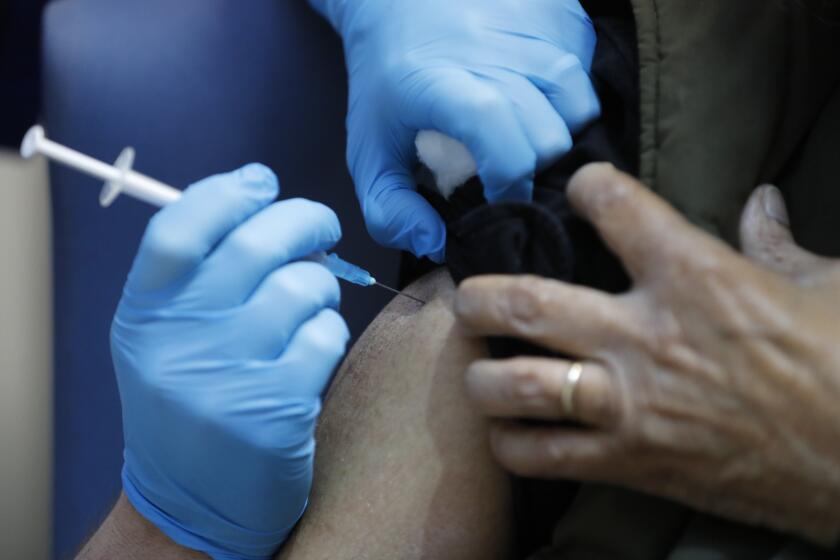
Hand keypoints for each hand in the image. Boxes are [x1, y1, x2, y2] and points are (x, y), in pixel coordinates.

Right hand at [112, 164, 349, 558]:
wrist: (191, 502)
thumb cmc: (187, 402)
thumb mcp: (164, 338)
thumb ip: (198, 276)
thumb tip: (265, 207)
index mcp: (144, 315)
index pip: (179, 228)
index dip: (227, 193)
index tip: (262, 182)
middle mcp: (179, 342)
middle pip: (256, 244)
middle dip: (305, 220)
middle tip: (321, 227)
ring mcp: (227, 379)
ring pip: (302, 287)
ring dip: (321, 286)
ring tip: (311, 304)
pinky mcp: (275, 413)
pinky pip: (325, 337)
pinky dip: (329, 333)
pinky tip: (313, 350)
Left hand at [312, 0, 600, 260]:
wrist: (395, 0)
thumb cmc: (385, 84)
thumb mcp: (368, 152)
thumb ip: (389, 210)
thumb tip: (436, 242)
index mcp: (442, 84)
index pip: (502, 138)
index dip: (510, 181)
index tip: (497, 197)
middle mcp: (491, 51)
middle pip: (550, 133)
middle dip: (534, 167)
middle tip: (508, 169)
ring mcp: (528, 28)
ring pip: (579, 102)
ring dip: (561, 132)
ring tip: (527, 136)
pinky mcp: (554, 13)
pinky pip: (586, 69)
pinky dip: (572, 97)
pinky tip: (540, 102)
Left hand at [455, 163, 839, 543]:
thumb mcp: (826, 288)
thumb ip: (775, 244)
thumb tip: (763, 201)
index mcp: (697, 277)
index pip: (615, 207)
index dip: (589, 187)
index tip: (580, 189)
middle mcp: (646, 336)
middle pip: (528, 302)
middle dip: (480, 295)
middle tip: (468, 295)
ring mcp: (631, 404)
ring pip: (517, 385)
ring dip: (481, 376)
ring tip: (477, 366)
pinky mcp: (631, 463)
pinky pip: (543, 456)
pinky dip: (513, 446)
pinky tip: (510, 434)